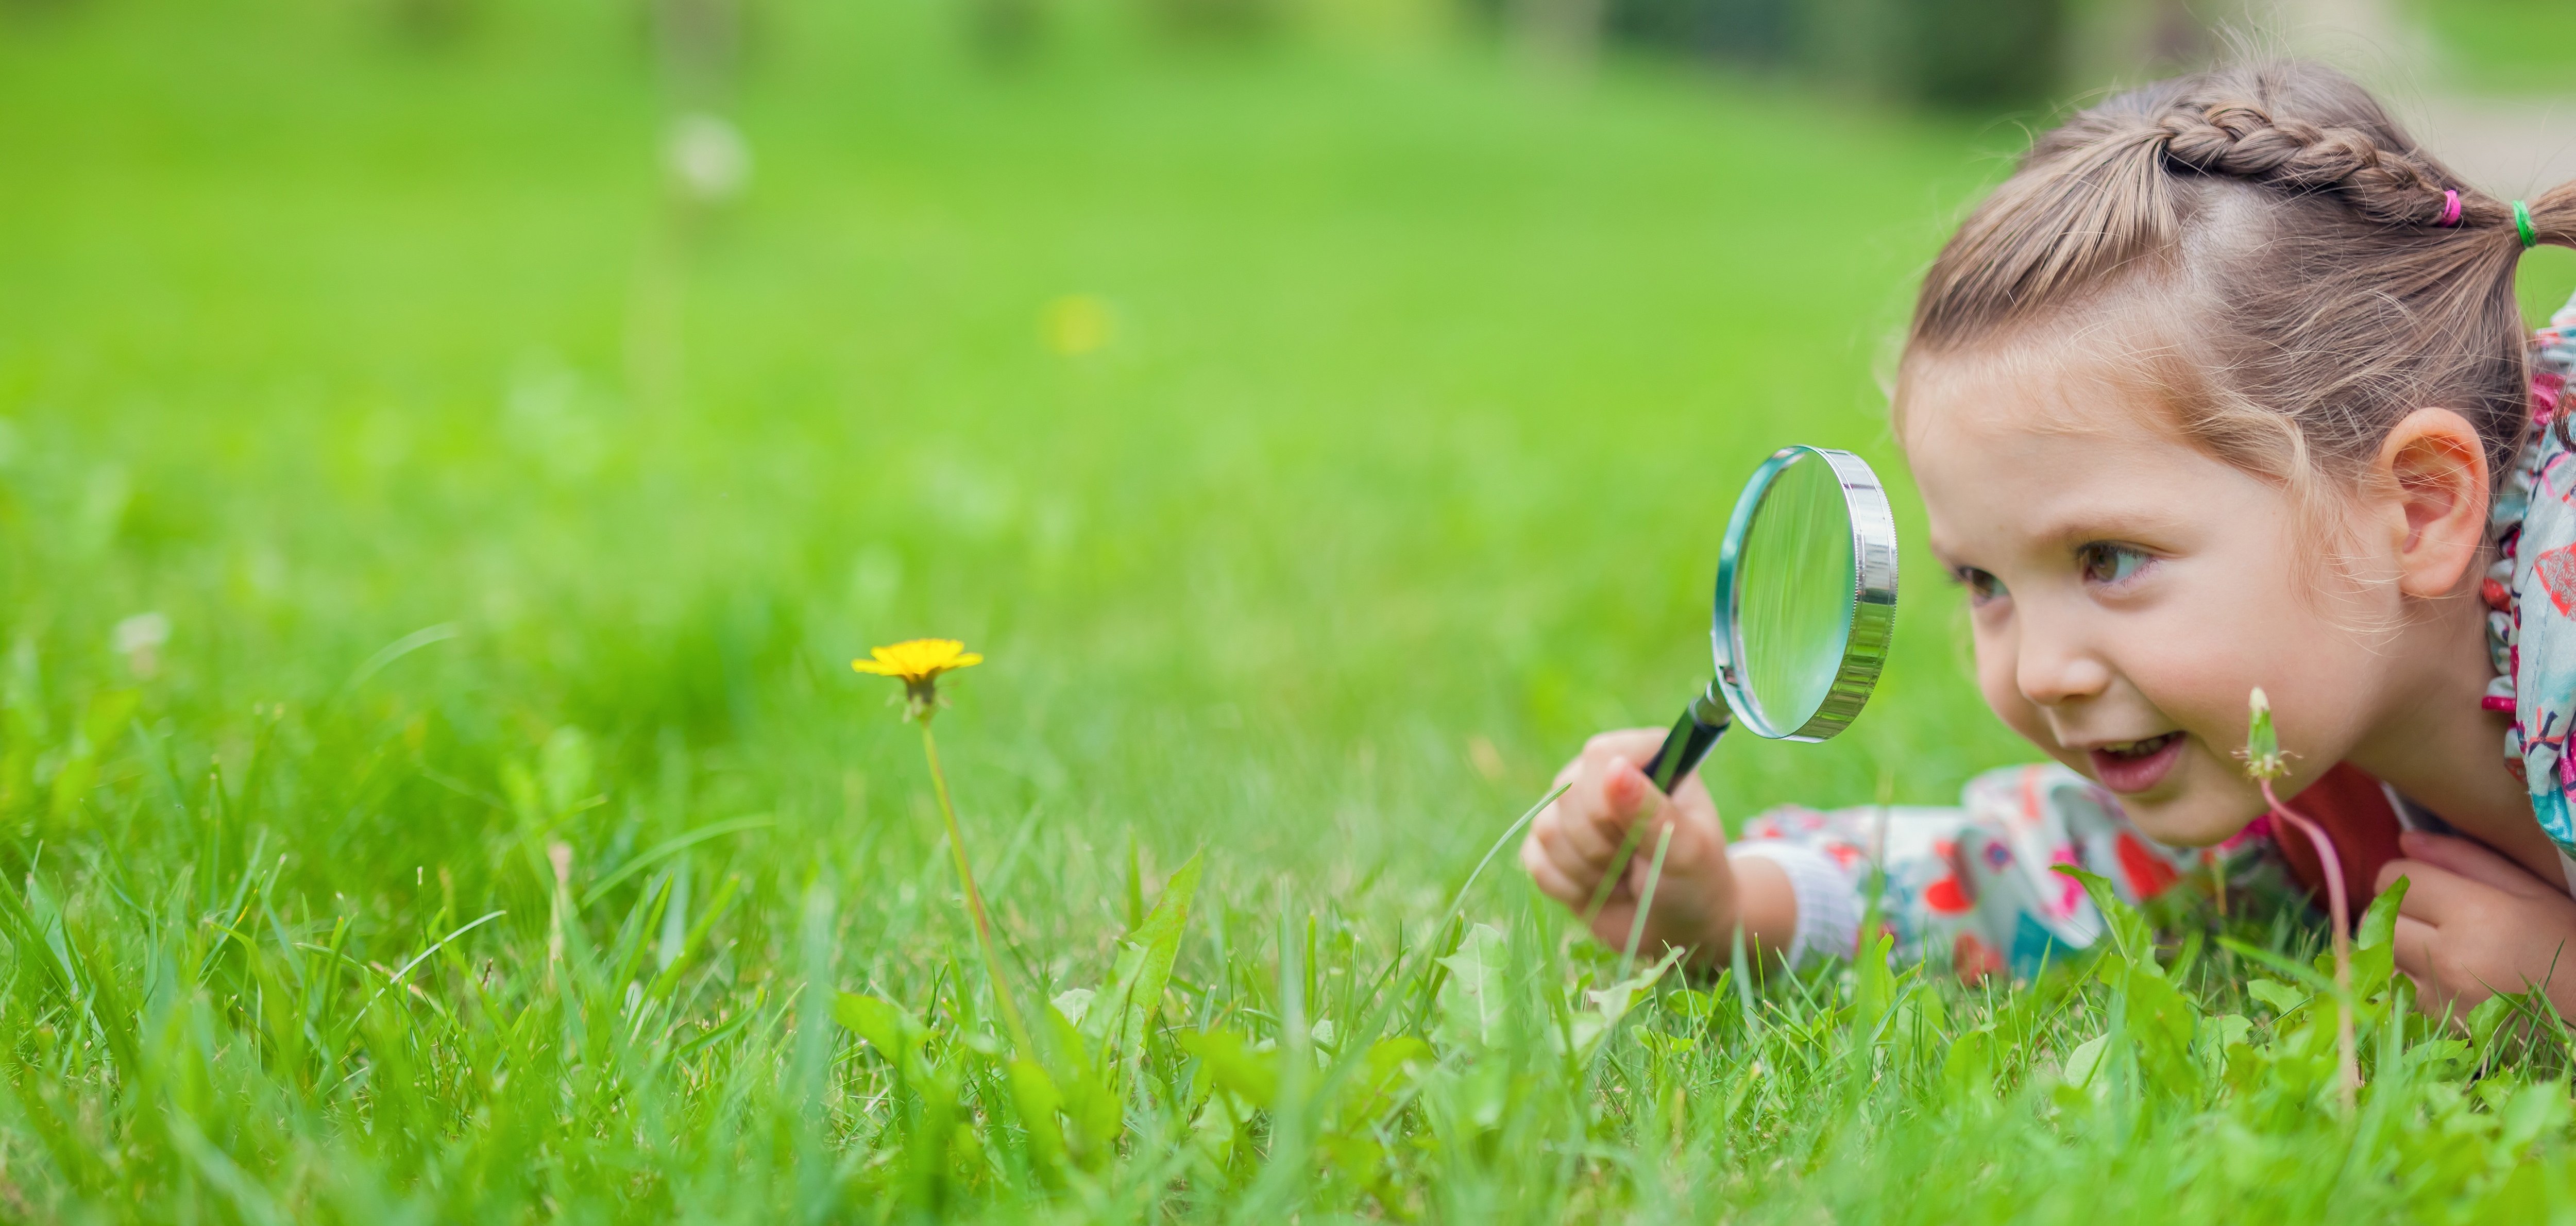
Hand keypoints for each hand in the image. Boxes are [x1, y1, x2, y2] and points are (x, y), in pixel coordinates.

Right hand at [1517, 728, 1791, 965]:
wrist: (1679, 926)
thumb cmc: (1695, 881)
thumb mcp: (1687, 849)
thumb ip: (1650, 810)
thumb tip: (1614, 767)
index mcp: (1647, 756)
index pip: (1600, 755)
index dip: (1610, 802)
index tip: (1641, 835)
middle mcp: (1605, 772)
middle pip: (1568, 793)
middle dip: (1602, 845)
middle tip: (1638, 862)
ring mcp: (1573, 808)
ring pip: (1547, 828)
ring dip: (1589, 870)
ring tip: (1623, 877)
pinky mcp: (1550, 844)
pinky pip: (1535, 859)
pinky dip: (1570, 887)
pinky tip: (1601, 889)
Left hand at [2377, 830, 2575, 1019]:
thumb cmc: (2566, 942)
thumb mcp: (2530, 889)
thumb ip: (2464, 859)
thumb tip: (2406, 840)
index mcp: (2474, 912)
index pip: (2395, 878)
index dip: (2408, 875)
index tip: (2430, 884)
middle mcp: (2449, 955)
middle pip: (2379, 917)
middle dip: (2398, 909)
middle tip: (2431, 915)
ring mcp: (2439, 994)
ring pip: (2380, 955)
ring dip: (2397, 945)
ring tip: (2437, 945)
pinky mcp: (2437, 1023)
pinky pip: (2395, 989)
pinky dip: (2407, 978)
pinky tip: (2441, 975)